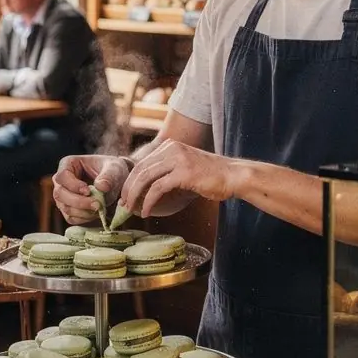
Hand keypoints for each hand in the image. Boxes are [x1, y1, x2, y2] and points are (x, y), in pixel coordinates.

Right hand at [52, 154, 127, 223]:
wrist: (115, 183)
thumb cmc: (112, 171)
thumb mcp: (114, 169)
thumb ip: (108, 176)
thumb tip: (101, 187)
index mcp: (68, 164)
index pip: (63, 176)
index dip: (73, 185)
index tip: (89, 191)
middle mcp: (61, 181)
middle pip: (60, 194)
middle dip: (79, 202)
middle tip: (97, 204)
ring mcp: (62, 197)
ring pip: (65, 208)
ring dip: (83, 212)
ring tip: (100, 208)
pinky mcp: (68, 209)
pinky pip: (71, 218)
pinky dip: (84, 218)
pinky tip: (96, 213)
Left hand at [121, 139, 238, 218]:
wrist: (234, 176)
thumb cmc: (213, 176)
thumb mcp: (187, 166)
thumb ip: (170, 170)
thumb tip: (150, 187)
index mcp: (171, 146)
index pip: (142, 163)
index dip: (130, 180)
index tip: (126, 195)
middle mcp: (172, 149)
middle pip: (140, 169)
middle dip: (128, 188)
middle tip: (123, 204)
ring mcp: (178, 159)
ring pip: (145, 178)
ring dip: (134, 196)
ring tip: (130, 209)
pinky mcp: (183, 173)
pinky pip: (157, 188)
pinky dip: (148, 201)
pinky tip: (146, 211)